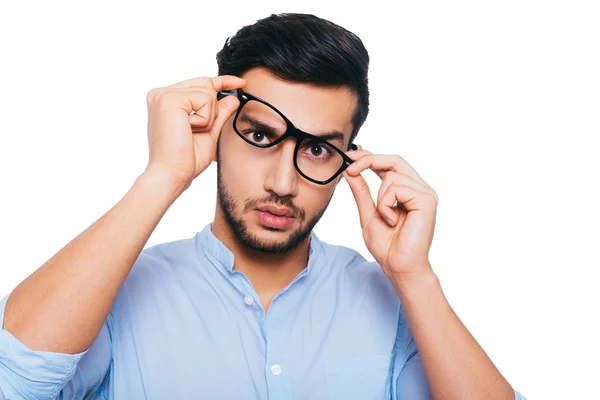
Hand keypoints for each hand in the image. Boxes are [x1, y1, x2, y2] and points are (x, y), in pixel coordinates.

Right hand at [144, 75, 245, 191]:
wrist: (172, 174)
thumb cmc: (185, 159)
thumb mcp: (208, 131)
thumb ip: (219, 113)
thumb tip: (233, 98)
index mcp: (166, 100)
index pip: (199, 83)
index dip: (222, 81)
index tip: (241, 82)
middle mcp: (161, 94)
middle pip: (205, 85)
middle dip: (212, 110)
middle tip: (197, 130)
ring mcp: (163, 94)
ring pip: (207, 91)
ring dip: (208, 116)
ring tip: (190, 132)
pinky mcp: (169, 98)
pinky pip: (205, 98)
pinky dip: (205, 118)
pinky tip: (189, 129)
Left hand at [343, 150, 438, 285]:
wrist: (399, 267)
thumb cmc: (387, 246)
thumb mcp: (368, 213)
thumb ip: (361, 191)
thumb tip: (350, 171)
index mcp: (407, 191)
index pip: (390, 164)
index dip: (370, 156)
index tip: (349, 155)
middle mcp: (419, 189)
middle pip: (395, 160)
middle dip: (369, 160)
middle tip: (350, 168)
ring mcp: (425, 193)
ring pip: (392, 175)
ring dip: (379, 197)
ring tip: (385, 217)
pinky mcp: (427, 200)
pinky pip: (397, 188)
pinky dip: (386, 204)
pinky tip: (392, 220)